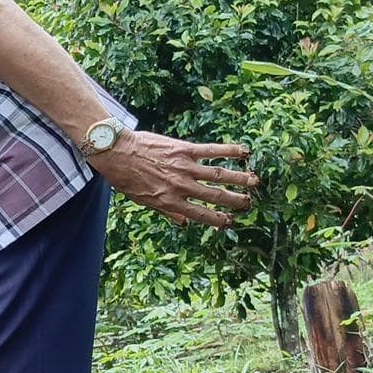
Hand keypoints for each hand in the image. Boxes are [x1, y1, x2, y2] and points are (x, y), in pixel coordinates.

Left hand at [86, 132, 258, 227]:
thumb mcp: (142, 201)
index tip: (230, 223)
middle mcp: (180, 186)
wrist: (117, 153)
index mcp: (170, 201)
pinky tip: (244, 151)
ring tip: (254, 182)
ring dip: (239, 178)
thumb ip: (166, 211)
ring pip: (218, 174)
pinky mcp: (184, 150)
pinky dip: (229, 151)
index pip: (199, 214)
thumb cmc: (126, 177)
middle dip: (234, 201)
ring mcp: (184, 168)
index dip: (217, 220)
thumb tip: (183, 223)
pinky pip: (211, 150)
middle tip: (249, 204)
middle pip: (214, 196)